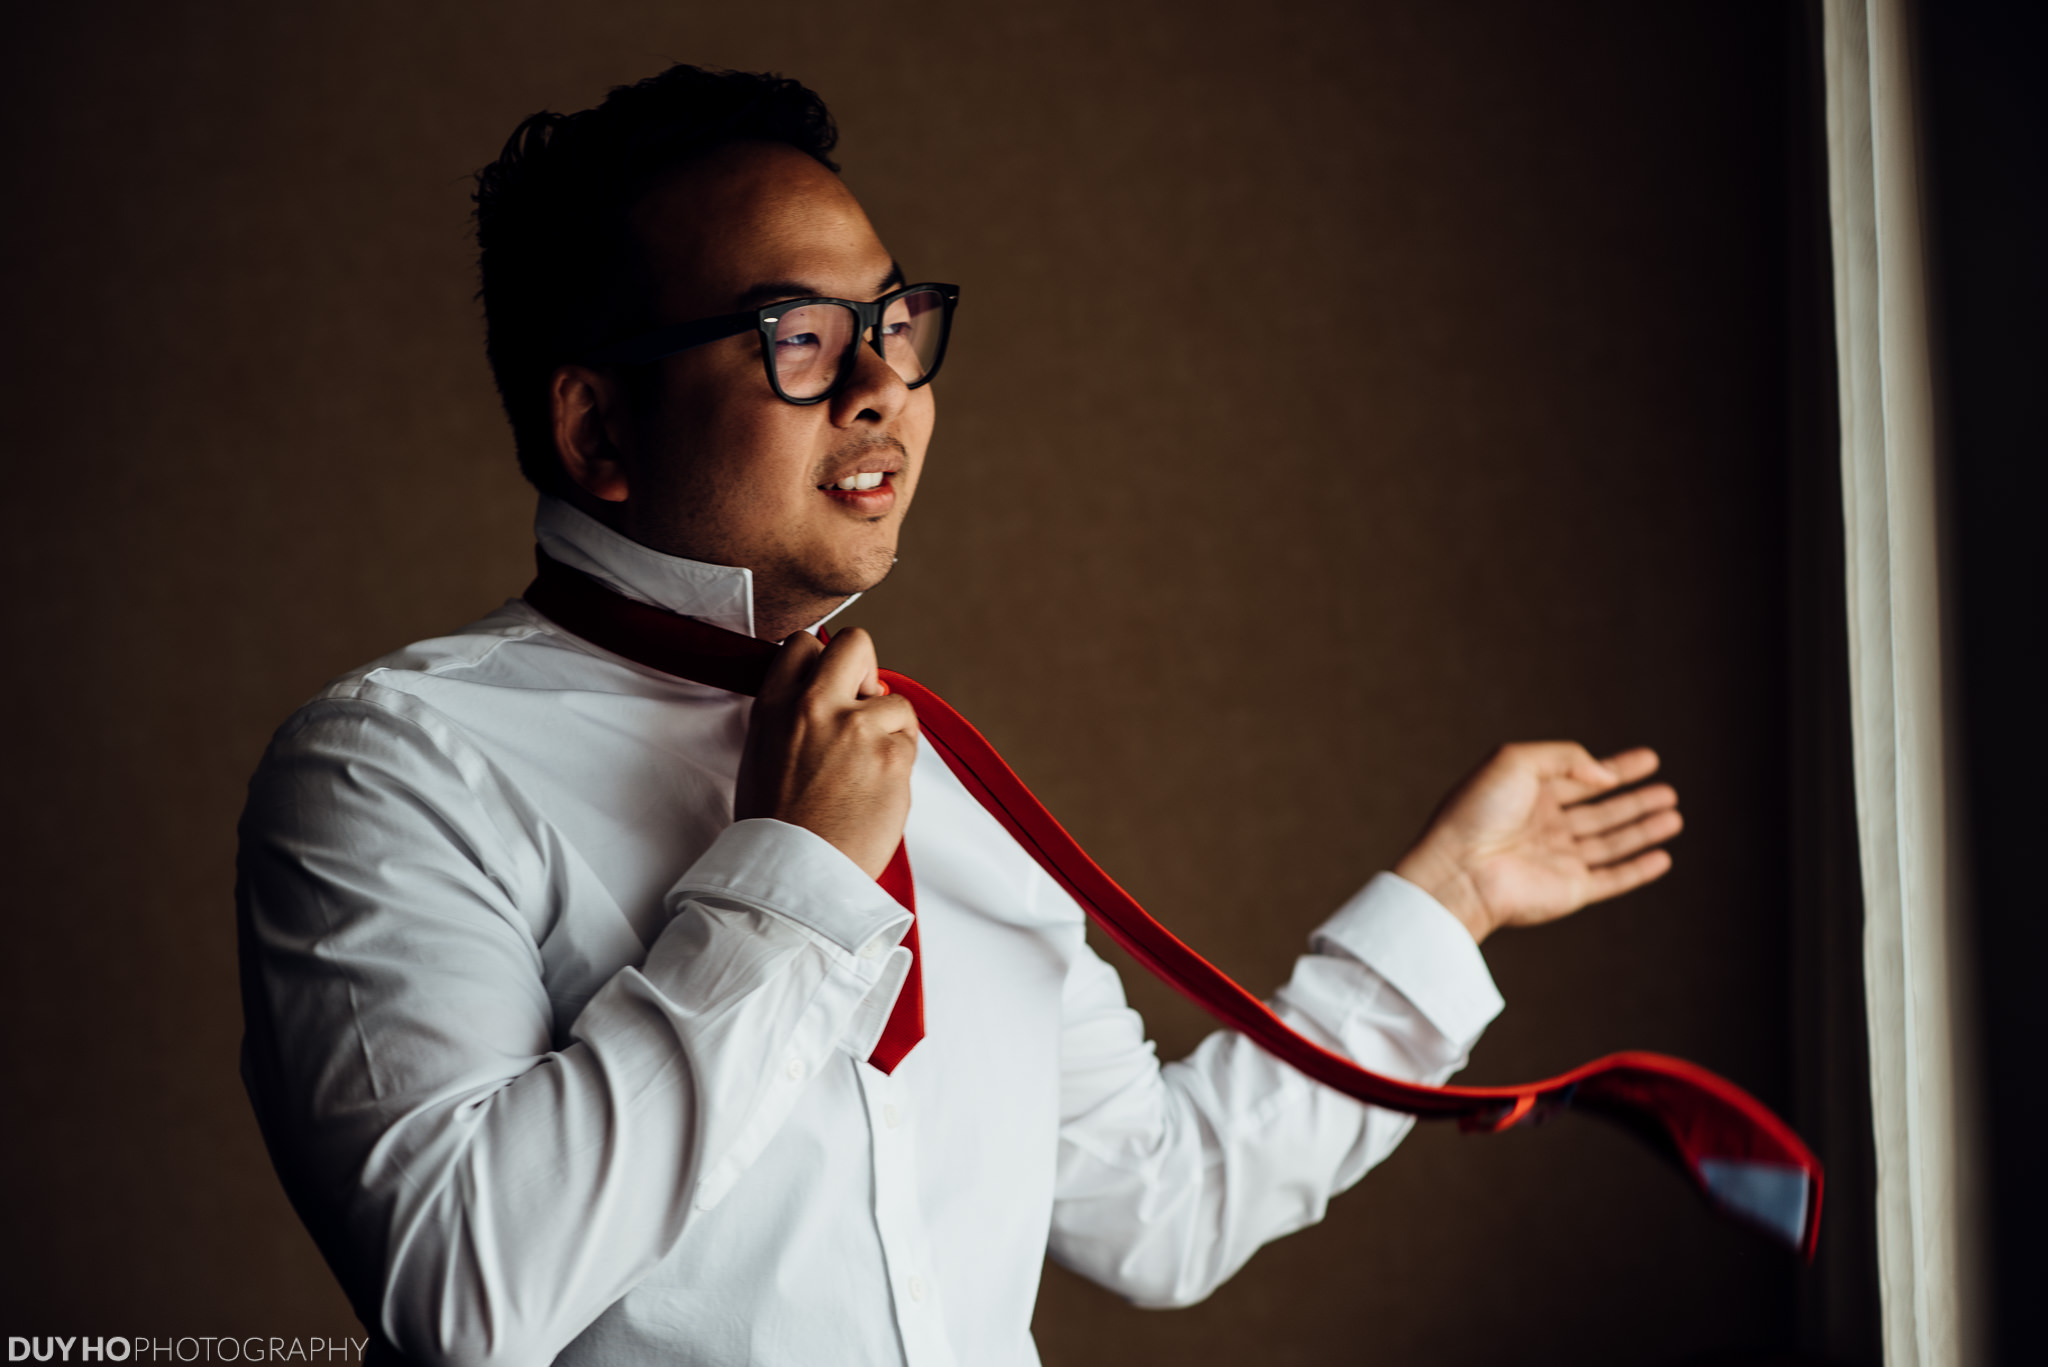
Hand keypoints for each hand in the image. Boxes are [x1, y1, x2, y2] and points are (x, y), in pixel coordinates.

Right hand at [734, 628, 918, 878]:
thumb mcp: (762, 754)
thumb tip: (837, 694)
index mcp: (774, 707)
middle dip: (866, 669)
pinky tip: (876, 791)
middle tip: (864, 704)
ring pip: (896, 702)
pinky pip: (910, 741)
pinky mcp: (892, 756)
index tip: (832, 689)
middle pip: (856, 644)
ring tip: (865, 771)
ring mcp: (856, 729)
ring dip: (890, 729)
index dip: (824, 664)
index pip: (802, 644)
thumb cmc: (778, 825)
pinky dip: (899, 763)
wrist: (795, 874)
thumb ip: (793, 716)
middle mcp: (814, 708)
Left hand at [1392, 742, 1680, 943]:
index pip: (1581, 777)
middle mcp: (1545, 827)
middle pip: (1601, 811)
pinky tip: (1662, 857)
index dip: (1616, 768)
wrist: (1462, 870)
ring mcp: (1558, 859)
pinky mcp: (1570, 890)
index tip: (1650, 759)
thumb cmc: (1477, 812)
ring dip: (1643, 830)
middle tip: (1670, 791)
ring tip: (1674, 816)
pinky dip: (1638, 869)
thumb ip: (1566, 757)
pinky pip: (1613, 879)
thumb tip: (1605, 776)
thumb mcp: (1515, 760)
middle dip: (1636, 801)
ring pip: (1611, 842)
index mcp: (1529, 795)